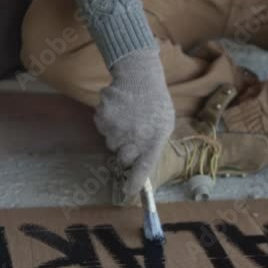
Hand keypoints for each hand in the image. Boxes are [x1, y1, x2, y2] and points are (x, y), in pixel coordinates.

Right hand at [94, 48, 174, 199]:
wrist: (139, 75)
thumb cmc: (155, 101)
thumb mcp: (164, 124)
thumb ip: (155, 144)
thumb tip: (142, 162)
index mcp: (154, 139)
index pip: (144, 167)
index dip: (135, 182)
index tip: (128, 192)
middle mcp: (135, 136)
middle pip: (123, 158)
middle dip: (126, 151)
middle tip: (132, 136)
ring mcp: (118, 127)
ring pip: (111, 143)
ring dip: (117, 135)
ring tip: (127, 117)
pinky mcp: (104, 118)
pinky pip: (102, 129)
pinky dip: (108, 122)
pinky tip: (118, 111)